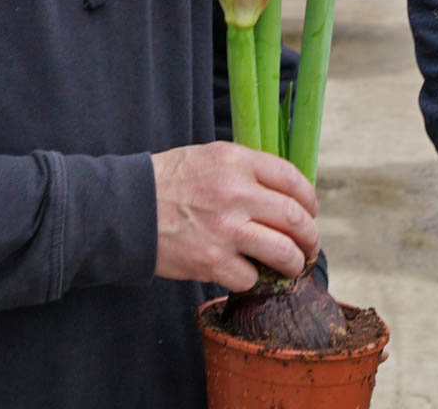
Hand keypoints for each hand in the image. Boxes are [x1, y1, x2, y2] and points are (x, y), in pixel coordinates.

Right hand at [151, 141, 319, 290]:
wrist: (127, 207)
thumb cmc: (167, 181)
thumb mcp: (207, 157)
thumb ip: (244, 170)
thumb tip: (282, 194)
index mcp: (235, 160)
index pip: (292, 178)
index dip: (309, 199)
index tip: (310, 210)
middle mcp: (235, 192)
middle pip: (296, 218)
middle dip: (310, 237)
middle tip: (309, 246)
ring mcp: (225, 229)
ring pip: (284, 253)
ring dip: (293, 263)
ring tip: (290, 266)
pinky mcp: (212, 261)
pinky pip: (251, 277)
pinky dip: (252, 278)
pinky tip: (242, 271)